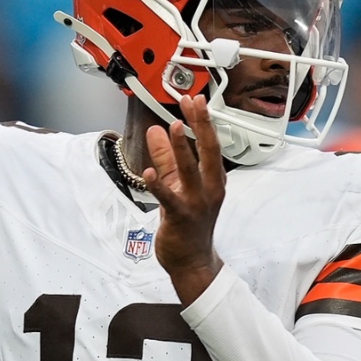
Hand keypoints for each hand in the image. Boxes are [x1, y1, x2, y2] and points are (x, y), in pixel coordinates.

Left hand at [143, 95, 225, 305]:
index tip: (195, 100)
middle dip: (199, 124)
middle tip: (192, 102)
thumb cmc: (188, 223)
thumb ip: (165, 158)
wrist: (193, 260)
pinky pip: (169, 198)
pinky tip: (149, 173)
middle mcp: (209, 188)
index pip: (210, 144)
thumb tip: (156, 131)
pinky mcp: (180, 217)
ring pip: (190, 170)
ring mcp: (196, 203)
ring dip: (180, 147)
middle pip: (207, 150)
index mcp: (212, 178)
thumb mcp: (177, 185)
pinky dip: (159, 185)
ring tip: (173, 127)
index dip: (203, 121)